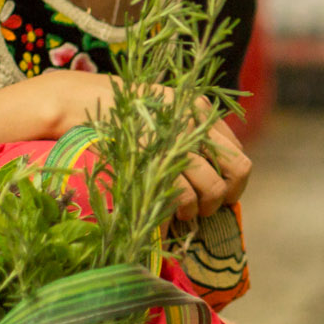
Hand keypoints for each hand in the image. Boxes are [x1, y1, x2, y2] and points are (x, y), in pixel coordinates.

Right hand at [23, 74, 249, 218]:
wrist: (85, 101)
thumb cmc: (125, 111)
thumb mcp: (168, 109)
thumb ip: (193, 131)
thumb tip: (216, 168)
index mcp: (202, 111)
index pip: (238, 153)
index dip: (235, 181)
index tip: (224, 194)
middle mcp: (196, 124)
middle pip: (236, 171)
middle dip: (224, 197)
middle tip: (208, 209)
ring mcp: (177, 143)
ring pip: (211, 189)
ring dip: (198, 209)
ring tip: (183, 214)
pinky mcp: (155, 160)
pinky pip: (179, 196)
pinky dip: (174, 216)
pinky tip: (165, 221)